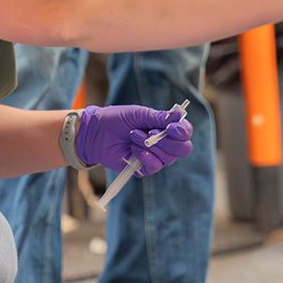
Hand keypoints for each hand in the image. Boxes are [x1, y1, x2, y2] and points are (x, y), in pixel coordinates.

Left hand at [76, 105, 192, 175]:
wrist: (97, 132)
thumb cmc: (118, 119)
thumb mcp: (139, 114)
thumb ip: (159, 117)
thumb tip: (179, 115)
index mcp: (166, 127)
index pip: (186, 133)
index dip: (183, 132)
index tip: (170, 128)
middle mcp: (165, 143)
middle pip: (183, 149)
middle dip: (167, 142)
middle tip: (150, 132)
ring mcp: (156, 156)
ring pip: (168, 159)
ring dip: (149, 146)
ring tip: (134, 136)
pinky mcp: (144, 168)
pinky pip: (154, 167)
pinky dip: (144, 156)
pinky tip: (133, 149)